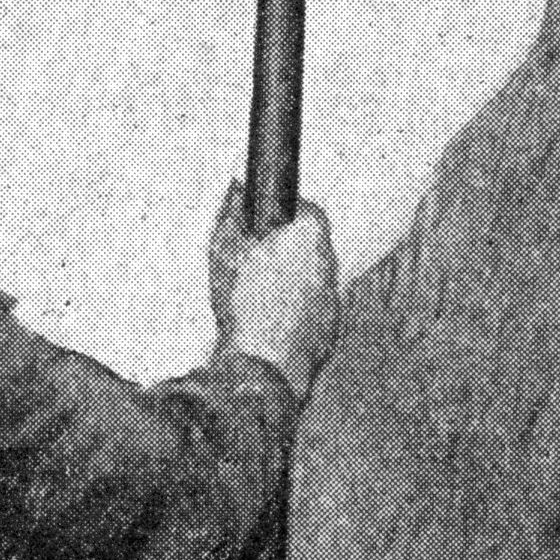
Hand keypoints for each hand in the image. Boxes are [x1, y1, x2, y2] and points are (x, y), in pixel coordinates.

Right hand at [209, 203, 339, 400]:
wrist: (261, 367)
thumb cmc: (247, 307)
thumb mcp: (225, 250)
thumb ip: (231, 215)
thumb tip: (236, 192)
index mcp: (311, 233)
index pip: (306, 209)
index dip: (283, 217)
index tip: (264, 226)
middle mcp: (330, 263)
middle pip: (310, 248)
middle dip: (285, 252)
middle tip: (254, 264)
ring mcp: (334, 299)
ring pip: (311, 282)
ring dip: (289, 285)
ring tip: (256, 300)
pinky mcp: (330, 331)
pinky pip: (311, 314)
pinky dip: (293, 316)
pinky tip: (267, 324)